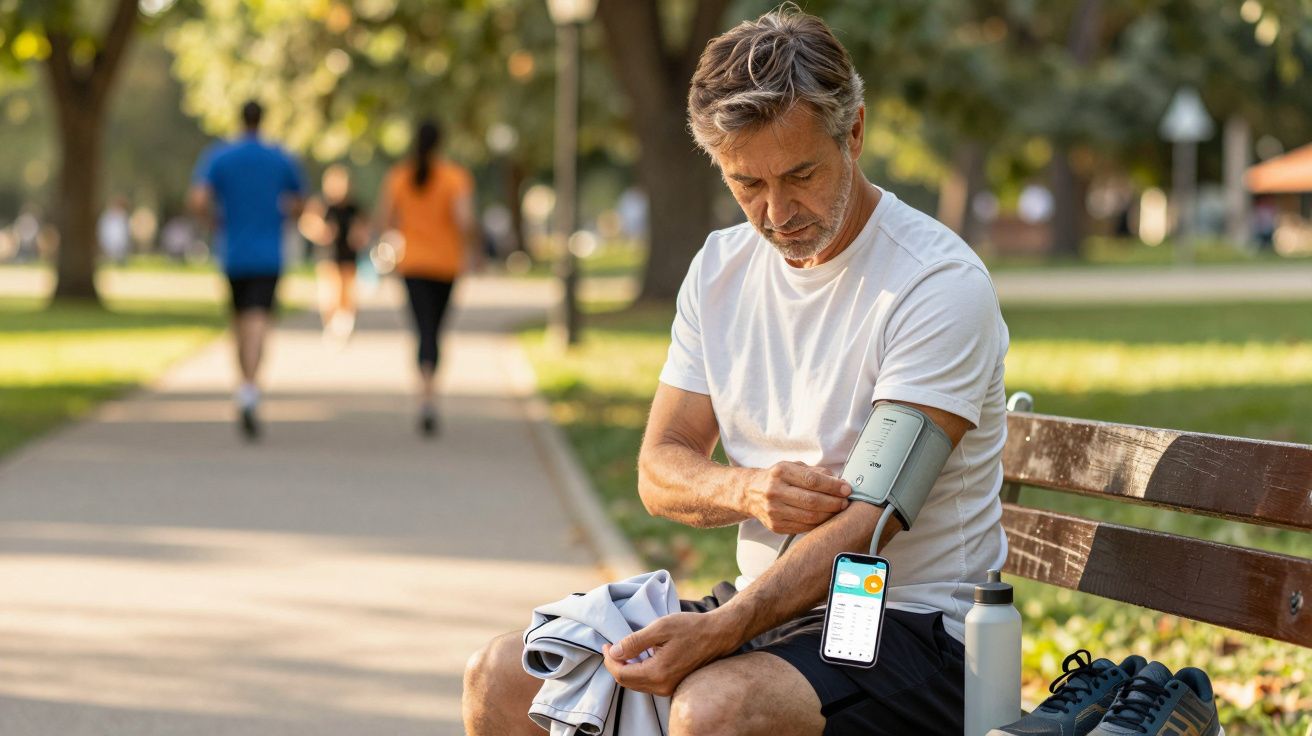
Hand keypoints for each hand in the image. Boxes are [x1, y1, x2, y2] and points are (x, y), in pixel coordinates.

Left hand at [602, 612, 737, 696]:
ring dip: (626, 669)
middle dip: (615, 665)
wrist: (718, 634)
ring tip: (623, 649)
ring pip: (636, 684)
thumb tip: (614, 651)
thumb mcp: (660, 628)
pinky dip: (638, 671)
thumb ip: (635, 641)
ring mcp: (669, 688)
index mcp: (658, 672)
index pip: (621, 674)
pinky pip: (647, 683)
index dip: (609, 660)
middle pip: (627, 682)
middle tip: (611, 646)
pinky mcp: (673, 685)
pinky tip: (638, 656)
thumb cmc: (691, 627)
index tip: (606, 644)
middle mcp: (662, 686)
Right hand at [741, 461, 850, 534]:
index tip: (847, 489)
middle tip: (845, 502)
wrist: (751, 493)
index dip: (833, 486)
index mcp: (781, 472)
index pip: (812, 480)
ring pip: (809, 517)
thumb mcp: (794, 467)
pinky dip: (818, 524)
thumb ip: (816, 472)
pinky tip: (825, 519)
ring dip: (829, 515)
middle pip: (812, 501)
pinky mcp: (775, 526)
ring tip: (838, 510)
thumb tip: (840, 482)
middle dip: (834, 503)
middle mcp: (775, 491)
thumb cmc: (779, 478)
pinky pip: (803, 527)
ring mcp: (774, 511)